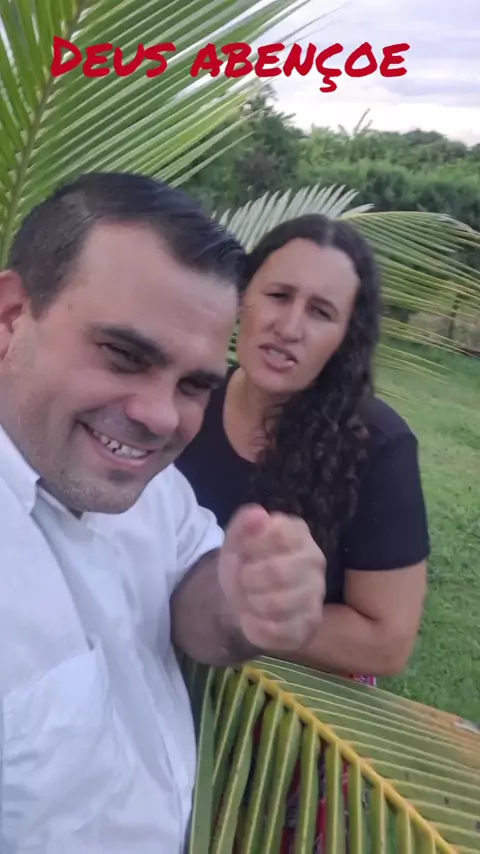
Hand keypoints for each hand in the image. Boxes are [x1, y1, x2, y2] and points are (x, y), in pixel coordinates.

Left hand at [217, 504, 325, 653]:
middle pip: (277, 572)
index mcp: (299, 533)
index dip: (252, 546)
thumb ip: (244, 523)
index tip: (243, 552)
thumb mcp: (236, 540)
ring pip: (277, 605)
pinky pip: (277, 632)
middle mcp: (315, 561)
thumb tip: (259, 514)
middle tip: (243, 580)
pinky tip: (251, 619)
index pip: (280, 535)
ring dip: (249, 604)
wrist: (244, 596)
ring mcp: (316, 595)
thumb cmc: (245, 561)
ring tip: (247, 600)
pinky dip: (254, 627)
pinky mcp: (309, 625)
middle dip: (248, 579)